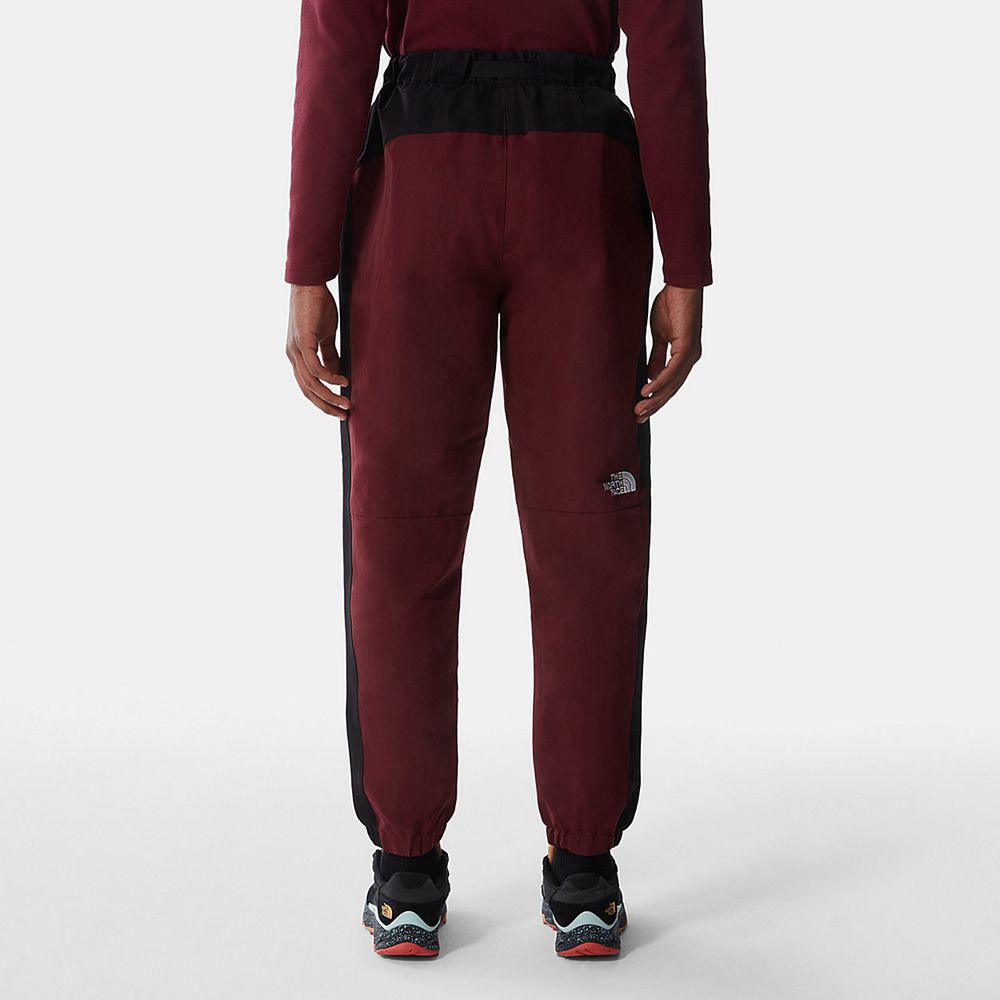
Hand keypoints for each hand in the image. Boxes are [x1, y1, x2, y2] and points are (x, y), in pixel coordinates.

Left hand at [286, 284, 350, 418]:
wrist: (309, 284)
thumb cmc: (317, 308)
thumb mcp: (325, 336)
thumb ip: (330, 355)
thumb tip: (338, 372)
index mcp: (296, 356)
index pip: (307, 387)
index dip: (322, 401)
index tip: (338, 410)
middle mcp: (292, 356)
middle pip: (307, 391)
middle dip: (326, 406)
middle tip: (343, 415)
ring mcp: (296, 349)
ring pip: (311, 383)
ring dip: (329, 396)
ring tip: (346, 403)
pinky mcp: (303, 341)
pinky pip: (315, 367)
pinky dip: (329, 378)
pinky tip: (343, 382)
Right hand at [635, 285, 703, 422]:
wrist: (681, 284)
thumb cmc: (671, 305)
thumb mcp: (659, 335)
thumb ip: (656, 357)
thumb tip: (649, 377)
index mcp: (683, 357)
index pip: (670, 385)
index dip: (656, 399)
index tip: (641, 411)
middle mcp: (690, 359)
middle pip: (672, 389)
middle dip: (654, 406)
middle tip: (638, 419)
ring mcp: (691, 354)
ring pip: (673, 384)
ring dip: (655, 399)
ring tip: (639, 410)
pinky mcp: (687, 346)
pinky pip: (673, 370)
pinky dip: (660, 381)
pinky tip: (648, 391)